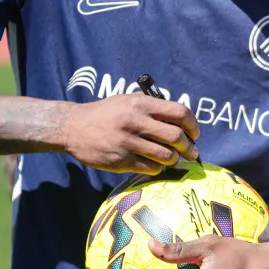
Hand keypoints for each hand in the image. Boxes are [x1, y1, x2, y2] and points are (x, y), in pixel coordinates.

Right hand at [62, 93, 199, 173]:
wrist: (74, 127)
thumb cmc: (105, 113)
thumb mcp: (128, 101)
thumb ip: (152, 107)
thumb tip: (181, 120)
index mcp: (141, 104)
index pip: (179, 112)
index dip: (192, 124)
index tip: (195, 133)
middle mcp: (136, 122)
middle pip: (176, 136)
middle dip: (189, 147)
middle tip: (191, 152)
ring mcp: (128, 142)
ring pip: (165, 155)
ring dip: (175, 159)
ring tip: (174, 159)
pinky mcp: (121, 160)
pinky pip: (150, 168)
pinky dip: (158, 168)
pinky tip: (156, 165)